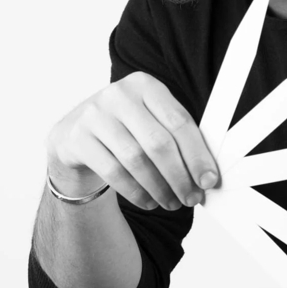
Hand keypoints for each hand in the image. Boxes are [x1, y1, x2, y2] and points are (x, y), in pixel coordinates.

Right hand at [45, 72, 218, 210]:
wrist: (76, 132)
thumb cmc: (127, 127)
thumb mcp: (150, 119)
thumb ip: (177, 138)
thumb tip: (206, 174)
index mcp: (146, 84)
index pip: (179, 121)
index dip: (197, 154)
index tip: (209, 180)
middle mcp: (120, 94)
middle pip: (158, 141)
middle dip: (180, 175)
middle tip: (192, 198)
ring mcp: (95, 114)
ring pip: (136, 159)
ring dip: (159, 187)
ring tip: (172, 203)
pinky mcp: (78, 138)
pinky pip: (114, 172)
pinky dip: (136, 192)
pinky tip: (149, 201)